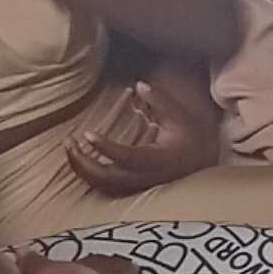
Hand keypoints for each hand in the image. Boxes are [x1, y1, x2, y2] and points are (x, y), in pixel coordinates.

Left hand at [63, 77, 212, 201]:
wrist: (202, 163)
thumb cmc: (191, 138)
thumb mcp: (180, 116)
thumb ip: (160, 100)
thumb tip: (139, 85)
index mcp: (158, 160)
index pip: (127, 157)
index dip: (106, 148)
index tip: (88, 135)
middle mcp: (146, 177)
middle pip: (107, 177)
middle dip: (83, 162)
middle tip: (69, 142)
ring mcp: (138, 186)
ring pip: (102, 185)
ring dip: (81, 169)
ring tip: (69, 148)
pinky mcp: (132, 188)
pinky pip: (104, 186)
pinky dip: (88, 174)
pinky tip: (78, 158)